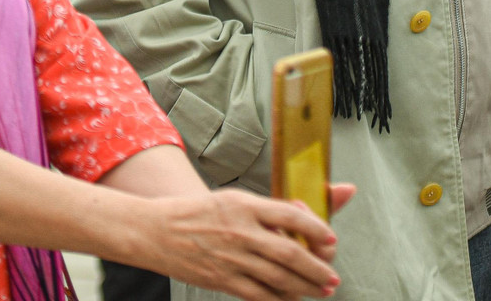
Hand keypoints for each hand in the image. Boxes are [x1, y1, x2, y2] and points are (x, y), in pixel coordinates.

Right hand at [134, 183, 355, 300]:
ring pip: (279, 278)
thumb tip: (300, 218)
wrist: (157, 231)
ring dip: (306, 287)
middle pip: (290, 253)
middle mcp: (240, 231)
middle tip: (332, 277)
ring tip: (321, 290)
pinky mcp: (222, 280)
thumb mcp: (232, 199)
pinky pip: (259, 295)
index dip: (316, 229)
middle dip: (318, 268)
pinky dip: (280, 300)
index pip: (289, 216)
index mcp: (244, 205)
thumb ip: (265, 210)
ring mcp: (232, 258)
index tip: (331, 238)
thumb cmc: (197, 213)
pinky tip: (291, 299)